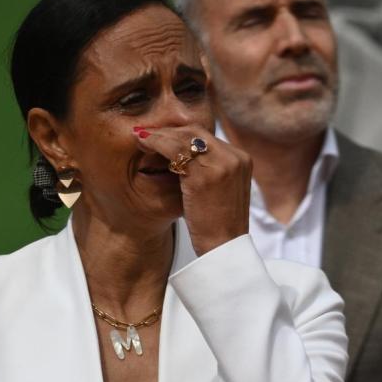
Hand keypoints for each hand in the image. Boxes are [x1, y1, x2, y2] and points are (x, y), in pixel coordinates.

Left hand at [133, 126, 250, 255]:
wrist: (225, 250)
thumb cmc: (217, 228)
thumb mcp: (219, 194)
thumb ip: (209, 174)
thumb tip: (183, 163)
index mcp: (241, 160)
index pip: (206, 137)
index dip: (180, 134)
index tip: (160, 136)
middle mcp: (235, 157)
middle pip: (196, 132)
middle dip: (168, 131)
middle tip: (146, 133)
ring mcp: (222, 164)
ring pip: (184, 137)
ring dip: (159, 135)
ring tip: (140, 137)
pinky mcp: (204, 176)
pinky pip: (175, 150)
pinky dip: (156, 143)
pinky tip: (142, 144)